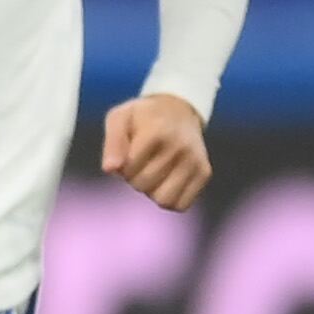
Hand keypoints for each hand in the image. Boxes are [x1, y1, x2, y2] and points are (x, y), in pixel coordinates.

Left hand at [102, 93, 211, 211]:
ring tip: (153, 172)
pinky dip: (169, 198)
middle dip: (134, 178)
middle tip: (141, 162)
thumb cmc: (142, 117)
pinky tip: (167, 181)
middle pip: (143, 185)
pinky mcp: (204, 172)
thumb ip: (112, 143)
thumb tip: (110, 170)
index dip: (122, 166)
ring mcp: (195, 161)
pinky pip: (180, 204)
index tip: (129, 152)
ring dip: (152, 191)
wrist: (179, 109)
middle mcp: (180, 147)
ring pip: (163, 200)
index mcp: (157, 131)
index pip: (129, 169)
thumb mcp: (120, 118)